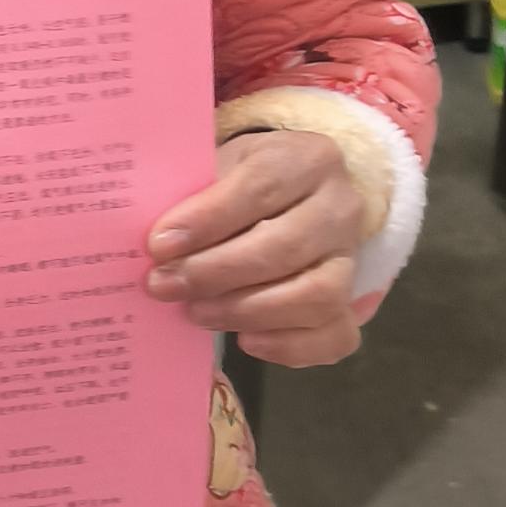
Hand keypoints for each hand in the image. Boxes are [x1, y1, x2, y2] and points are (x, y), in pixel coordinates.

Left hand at [145, 133, 366, 367]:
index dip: (208, 219)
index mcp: (307, 159)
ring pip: (316, 295)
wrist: (283, 199)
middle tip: (164, 285)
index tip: (159, 245)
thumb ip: (189, 195)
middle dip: (215, 273)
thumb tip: (155, 244)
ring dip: (248, 311)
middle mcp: (340, 206)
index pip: (260, 187)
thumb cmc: (236, 182)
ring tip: (195, 312)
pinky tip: (246, 341)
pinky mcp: (350, 302)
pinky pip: (335, 336)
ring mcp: (350, 259)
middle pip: (284, 247)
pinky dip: (290, 347)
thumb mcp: (216, 168)